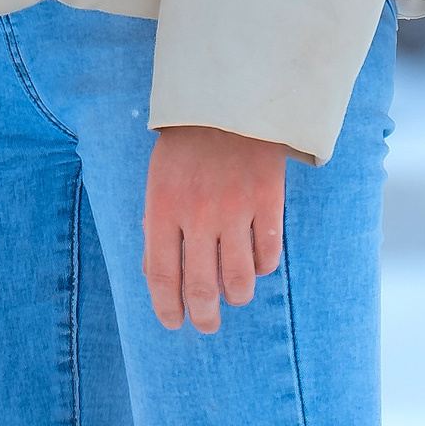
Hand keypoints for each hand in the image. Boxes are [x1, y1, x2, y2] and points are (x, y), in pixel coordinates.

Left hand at [143, 124, 293, 334]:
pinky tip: (256, 262)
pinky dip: (261, 268)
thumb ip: (156, 225)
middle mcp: (197, 214)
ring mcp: (235, 210)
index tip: (174, 323)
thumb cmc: (186, 145)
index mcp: (162, 207)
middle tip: (207, 324)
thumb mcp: (158, 180)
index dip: (167, 308)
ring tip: (234, 294)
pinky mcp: (268, 202)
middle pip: (201, 288)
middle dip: (204, 317)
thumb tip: (155, 275)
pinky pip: (268, 257)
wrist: (228, 101)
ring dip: (236, 296)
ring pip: (239, 281)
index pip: (161, 275)